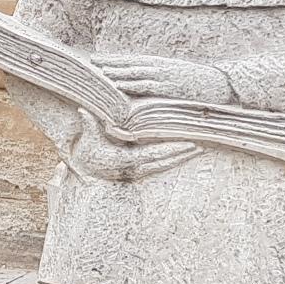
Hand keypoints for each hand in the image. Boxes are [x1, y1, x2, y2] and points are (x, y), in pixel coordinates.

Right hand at [66, 113, 198, 182]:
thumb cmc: (87, 155)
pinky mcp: (140, 172)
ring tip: (198, 149)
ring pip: (165, 165)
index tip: (188, 144)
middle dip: (182, 154)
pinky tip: (183, 154)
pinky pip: (160, 166)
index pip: (155, 154)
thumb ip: (90, 125)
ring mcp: (138, 171)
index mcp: (126, 160)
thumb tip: (84, 110)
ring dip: (181, 158)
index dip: (173, 149)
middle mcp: (135, 168)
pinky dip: (172, 160)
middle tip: (200, 146)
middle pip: (164, 161)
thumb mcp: (87, 140)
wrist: (85, 173)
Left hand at [89, 53, 235, 102]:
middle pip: (130, 63)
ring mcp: (165, 76)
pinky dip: (130, 83)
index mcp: (162, 64)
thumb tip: (144, 84)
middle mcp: (161, 67)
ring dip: (115, 71)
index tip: (98, 59)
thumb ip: (162, 79)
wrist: (223, 85)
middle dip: (110, 62)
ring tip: (98, 72)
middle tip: (90, 62)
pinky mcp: (170, 87)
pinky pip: (145, 84)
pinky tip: (117, 83)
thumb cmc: (201, 84)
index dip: (115, 59)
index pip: (133, 60)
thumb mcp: (179, 77)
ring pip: (134, 72)